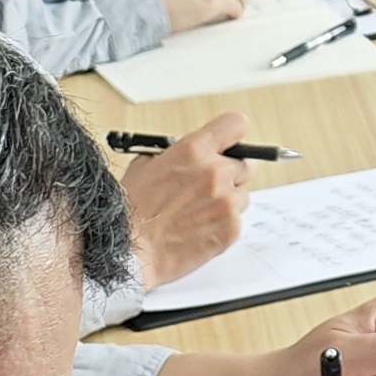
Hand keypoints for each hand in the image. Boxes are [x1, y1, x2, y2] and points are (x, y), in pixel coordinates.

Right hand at [122, 110, 252, 286]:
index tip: (230, 143)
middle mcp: (215, 172)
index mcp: (194, 150)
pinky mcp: (231, 228)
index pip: (236, 125)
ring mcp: (226, 201)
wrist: (129, 251)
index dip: (232, 134)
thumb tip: (189, 154)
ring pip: (242, 195)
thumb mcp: (145, 166)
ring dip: (226, 201)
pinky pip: (237, 220)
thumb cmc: (130, 212)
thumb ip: (175, 155)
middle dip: (231, 173)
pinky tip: (199, 228)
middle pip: (246, 163)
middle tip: (211, 185)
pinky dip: (223, 224)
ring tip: (197, 212)